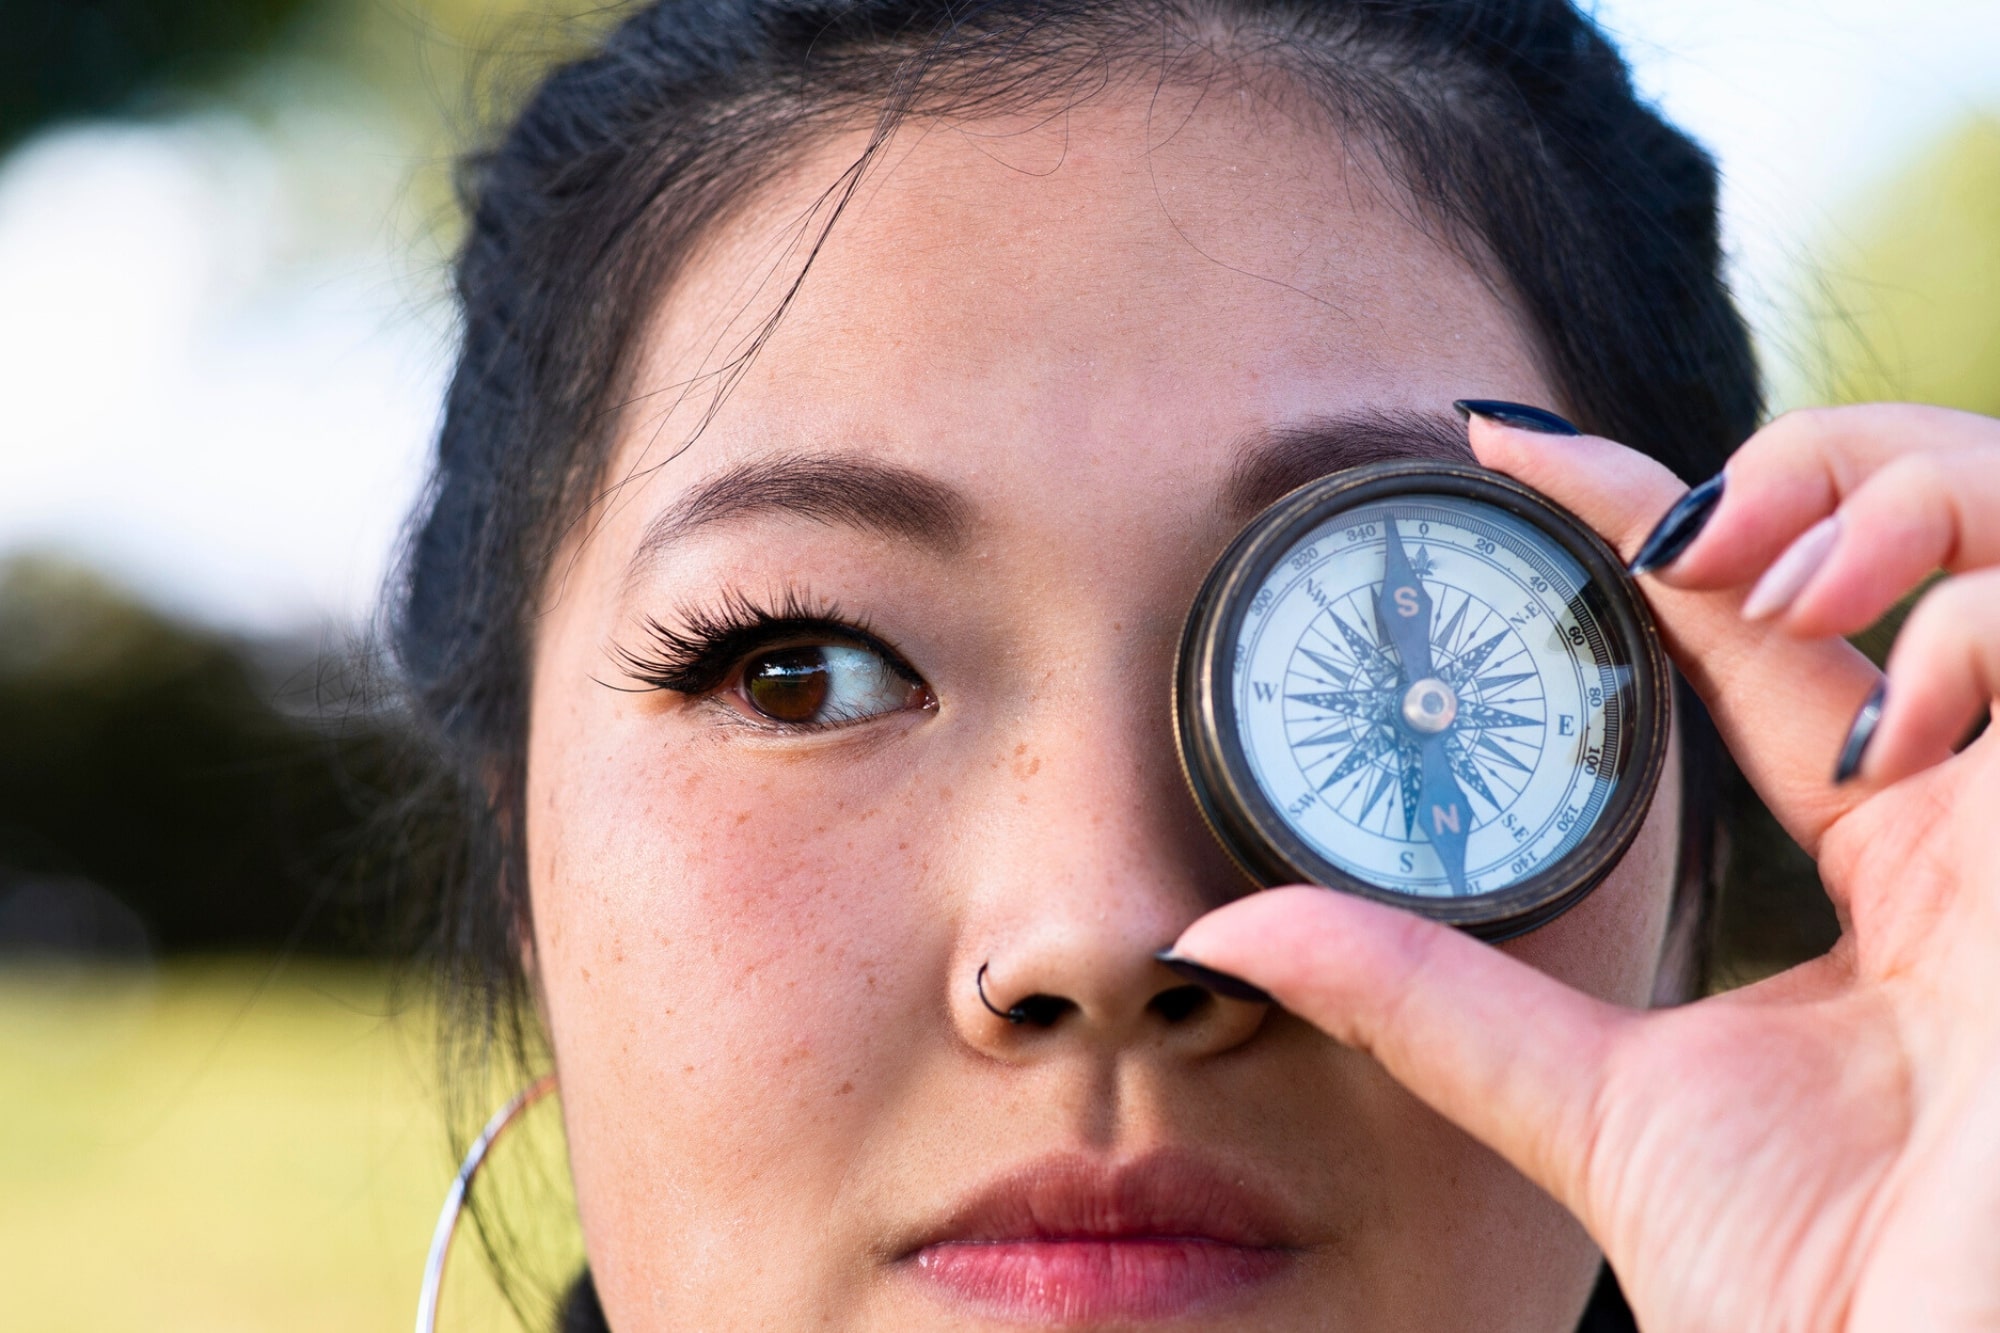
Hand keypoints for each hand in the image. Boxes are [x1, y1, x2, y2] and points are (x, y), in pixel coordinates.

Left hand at [1171, 404, 1999, 1329]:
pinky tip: (1895, 708)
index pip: (1761, 641)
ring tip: (1764, 577)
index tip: (1499, 443)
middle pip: (1921, 532)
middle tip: (1673, 522)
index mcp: (1886, 871)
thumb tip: (1228, 930)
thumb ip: (1430, 1001)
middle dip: (1811, 468)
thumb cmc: (1835, 1299)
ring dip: (1892, 495)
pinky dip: (1986, 610)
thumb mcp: (1598, 1111)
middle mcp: (1983, 818)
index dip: (1646, 524)